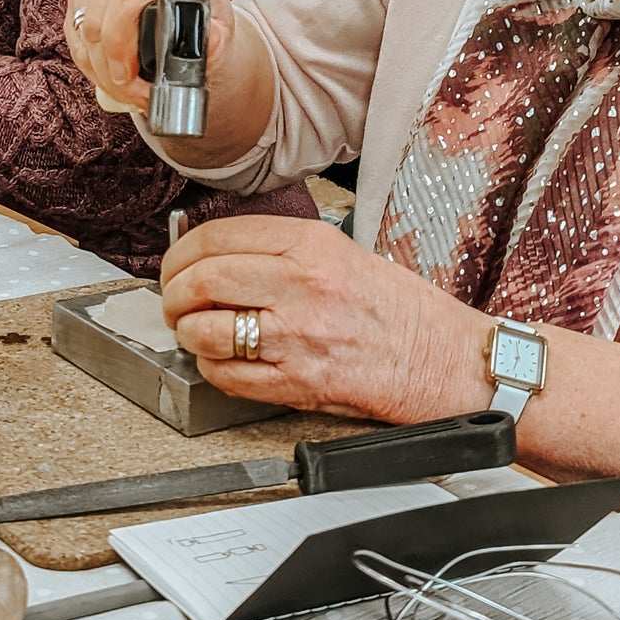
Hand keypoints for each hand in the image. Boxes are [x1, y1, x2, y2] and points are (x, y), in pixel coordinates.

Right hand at [65, 0, 237, 116]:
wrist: (195, 16)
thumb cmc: (208, 21)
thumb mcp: (221, 30)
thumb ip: (219, 38)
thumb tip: (214, 41)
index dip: (121, 40)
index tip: (130, 77)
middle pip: (99, 17)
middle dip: (112, 68)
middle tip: (134, 96)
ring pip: (82, 29)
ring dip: (100, 70)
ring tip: (127, 93)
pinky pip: (73, 34)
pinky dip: (90, 63)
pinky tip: (110, 78)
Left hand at [160, 216, 488, 420]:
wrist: (446, 360)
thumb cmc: (400, 311)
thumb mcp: (343, 254)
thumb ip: (282, 250)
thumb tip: (218, 253)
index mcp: (312, 245)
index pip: (216, 237)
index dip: (180, 253)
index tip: (175, 265)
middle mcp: (301, 285)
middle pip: (202, 280)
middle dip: (173, 294)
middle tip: (174, 301)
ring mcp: (298, 336)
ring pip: (206, 330)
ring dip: (188, 334)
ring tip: (195, 333)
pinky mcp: (299, 382)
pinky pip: (228, 377)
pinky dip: (211, 370)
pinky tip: (220, 363)